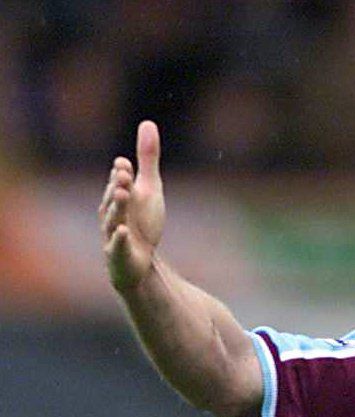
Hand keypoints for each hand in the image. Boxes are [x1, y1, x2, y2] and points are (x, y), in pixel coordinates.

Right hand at [100, 120, 165, 292]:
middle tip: (125, 174)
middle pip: (114, 198)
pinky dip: (119, 239)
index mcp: (118, 196)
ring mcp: (114, 234)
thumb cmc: (141, 221)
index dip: (121, 173)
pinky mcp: (119, 254)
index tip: (126, 163)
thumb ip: (147, 159)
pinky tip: (124, 231)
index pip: (118, 181)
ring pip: (113, 219)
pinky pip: (117, 246)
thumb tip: (148, 123)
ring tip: (123, 193)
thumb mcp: (149, 188)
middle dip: (118, 186)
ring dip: (117, 207)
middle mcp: (112, 213)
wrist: (138, 261)